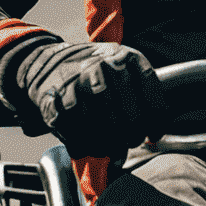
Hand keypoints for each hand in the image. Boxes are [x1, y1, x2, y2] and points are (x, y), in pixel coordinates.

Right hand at [2, 39, 164, 160]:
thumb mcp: (122, 67)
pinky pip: (82, 136)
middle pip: (132, 120)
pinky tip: (88, 142)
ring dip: (110, 146)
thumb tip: (153, 137)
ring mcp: (82, 83)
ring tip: (109, 145)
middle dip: (133, 137)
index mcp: (128, 58)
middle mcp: (106, 68)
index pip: (153, 99)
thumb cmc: (95, 72)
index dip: (157, 123)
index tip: (154, 134)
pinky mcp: (61, 102)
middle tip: (129, 141)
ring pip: (108, 131)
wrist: (48, 64)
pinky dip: (87, 146)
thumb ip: (141, 94)